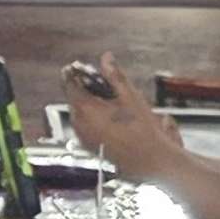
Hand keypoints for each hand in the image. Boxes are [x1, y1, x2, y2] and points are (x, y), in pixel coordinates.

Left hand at [67, 56, 183, 179]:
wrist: (150, 161)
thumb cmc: (143, 129)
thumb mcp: (131, 96)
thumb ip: (115, 76)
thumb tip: (106, 57)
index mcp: (85, 108)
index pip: (69, 84)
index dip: (74, 73)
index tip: (79, 66)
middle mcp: (78, 123)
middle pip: (74, 98)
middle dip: (85, 89)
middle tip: (101, 83)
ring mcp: (81, 136)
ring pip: (80, 112)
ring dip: (90, 104)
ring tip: (111, 101)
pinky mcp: (87, 145)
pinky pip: (85, 125)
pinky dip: (93, 118)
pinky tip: (112, 118)